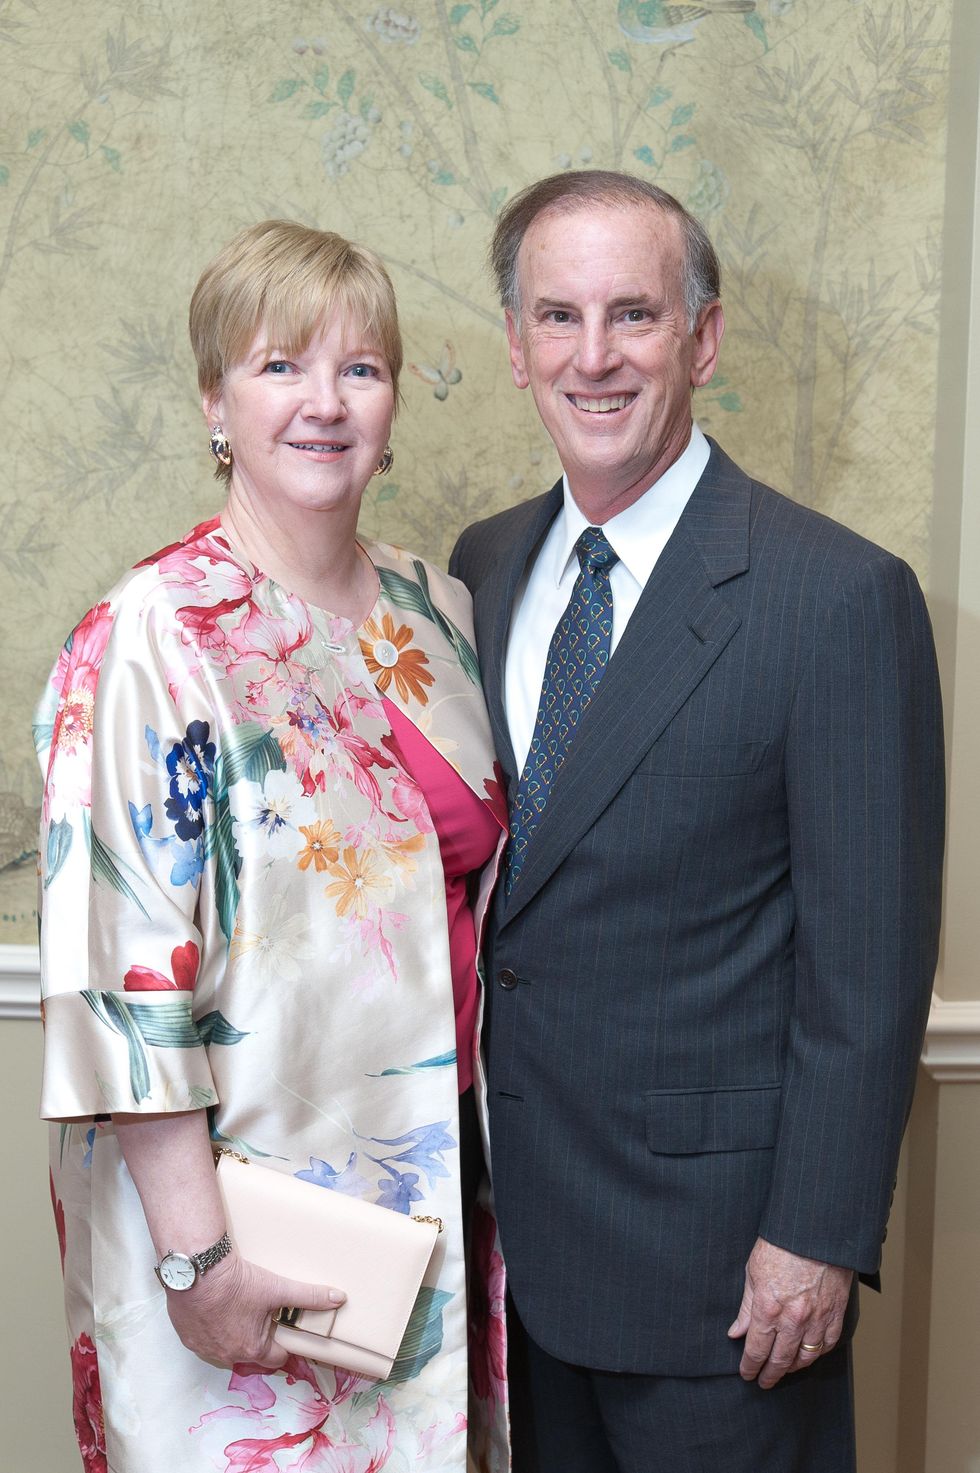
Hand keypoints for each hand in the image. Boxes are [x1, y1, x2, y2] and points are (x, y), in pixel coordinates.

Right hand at [164, 1249, 344, 1369]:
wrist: (197, 1271)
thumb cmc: (236, 1283)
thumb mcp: (277, 1288)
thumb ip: (309, 1296)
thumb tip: (339, 1298)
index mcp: (252, 1349)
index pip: (276, 1358)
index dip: (283, 1343)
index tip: (283, 1328)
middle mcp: (227, 1355)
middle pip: (250, 1352)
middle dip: (258, 1337)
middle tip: (260, 1313)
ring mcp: (204, 1348)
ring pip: (225, 1347)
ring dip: (233, 1333)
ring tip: (238, 1308)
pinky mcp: (187, 1336)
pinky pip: (204, 1338)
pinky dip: (211, 1328)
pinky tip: (215, 1308)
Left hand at [727, 1237, 852, 1388]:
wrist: (816, 1230)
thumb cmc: (782, 1245)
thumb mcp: (753, 1271)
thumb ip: (747, 1307)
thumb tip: (737, 1332)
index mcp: (769, 1308)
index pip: (757, 1349)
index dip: (750, 1366)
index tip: (746, 1374)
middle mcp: (794, 1319)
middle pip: (781, 1360)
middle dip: (770, 1374)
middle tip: (764, 1382)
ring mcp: (818, 1318)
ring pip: (806, 1357)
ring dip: (793, 1368)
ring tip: (783, 1370)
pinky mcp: (836, 1313)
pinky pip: (828, 1344)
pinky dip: (817, 1353)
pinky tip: (809, 1354)